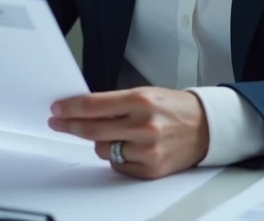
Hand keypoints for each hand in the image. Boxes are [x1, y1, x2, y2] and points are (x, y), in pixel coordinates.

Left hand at [48, 87, 209, 178]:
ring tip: (117, 133)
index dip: (71, 108)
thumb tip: (82, 109)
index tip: (57, 109)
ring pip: (102, 149)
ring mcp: (147, 150)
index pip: (94, 105)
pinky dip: (117, 157)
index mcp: (141, 101)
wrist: (206, 126)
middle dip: (71, 126)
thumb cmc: (174, 108)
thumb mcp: (146, 94)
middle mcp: (144, 126)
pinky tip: (130, 147)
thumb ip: (115, 102)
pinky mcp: (151, 169)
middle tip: (59, 122)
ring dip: (101, 141)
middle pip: (92, 130)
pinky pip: (117, 165)